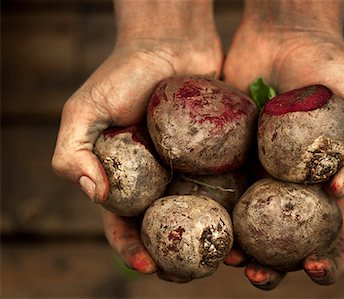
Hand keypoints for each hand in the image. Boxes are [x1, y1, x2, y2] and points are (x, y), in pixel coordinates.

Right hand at [52, 0, 221, 276]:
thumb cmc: (123, 72)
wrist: (170, 41)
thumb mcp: (84, 109)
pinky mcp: (223, 152)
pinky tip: (256, 217)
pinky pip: (234, 181)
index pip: (126, 223)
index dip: (133, 249)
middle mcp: (162, 178)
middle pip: (171, 228)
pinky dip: (243, 202)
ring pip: (207, 212)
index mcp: (128, 177)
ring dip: (220, 237)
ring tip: (236, 257)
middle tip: (197, 273)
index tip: (148, 267)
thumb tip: (98, 195)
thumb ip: (74, 152)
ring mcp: (194, 167)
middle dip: (181, 256)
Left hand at [222, 0, 343, 287]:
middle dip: (271, 268)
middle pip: (281, 243)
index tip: (312, 269)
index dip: (328, 262)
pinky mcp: (227, 154)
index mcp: (324, 185)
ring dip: (235, 247)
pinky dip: (209, 208)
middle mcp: (288, 186)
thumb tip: (343, 191)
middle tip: (254, 272)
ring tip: (226, 253)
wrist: (285, 33)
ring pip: (244, 224)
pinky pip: (217, 187)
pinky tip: (200, 217)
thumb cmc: (334, 68)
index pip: (332, 238)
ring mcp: (255, 172)